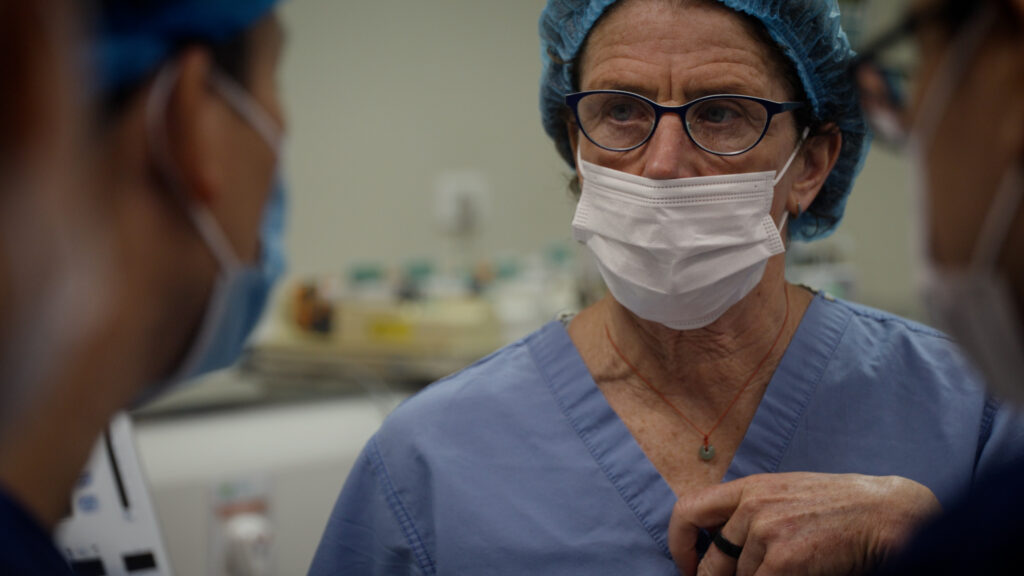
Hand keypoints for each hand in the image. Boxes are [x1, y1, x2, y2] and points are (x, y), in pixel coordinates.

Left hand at [668, 473, 940, 575]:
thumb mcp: (785, 495)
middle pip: (712, 562)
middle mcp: (751, 506)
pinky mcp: (784, 559)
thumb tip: (718, 549)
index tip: (688, 567)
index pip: (687, 511)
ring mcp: (766, 531)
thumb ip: (749, 513)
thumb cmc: (839, 508)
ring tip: (788, 571)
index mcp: (749, 488)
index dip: (679, 545)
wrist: (886, 515)